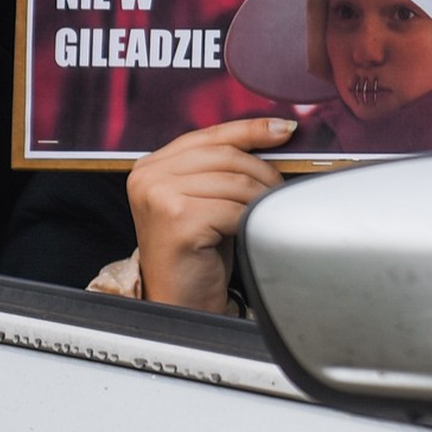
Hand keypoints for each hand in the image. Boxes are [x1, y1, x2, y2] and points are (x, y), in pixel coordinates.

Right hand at [127, 117, 294, 312]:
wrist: (179, 302)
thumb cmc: (195, 254)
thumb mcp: (202, 200)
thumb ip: (219, 168)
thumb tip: (272, 134)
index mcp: (150, 166)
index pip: (208, 136)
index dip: (249, 129)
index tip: (282, 129)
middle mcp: (148, 176)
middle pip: (224, 155)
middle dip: (263, 170)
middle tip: (278, 190)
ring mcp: (159, 196)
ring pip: (235, 182)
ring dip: (261, 198)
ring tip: (266, 214)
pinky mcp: (178, 219)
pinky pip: (234, 209)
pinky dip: (251, 220)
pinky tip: (249, 231)